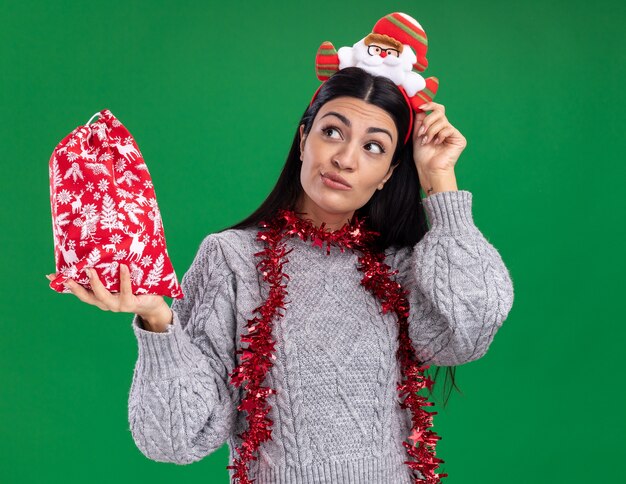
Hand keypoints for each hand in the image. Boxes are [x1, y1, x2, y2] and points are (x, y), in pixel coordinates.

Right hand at [45, 264, 166, 318]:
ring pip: (102, 296)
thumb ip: (108, 271)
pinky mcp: (130, 303)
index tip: (50, 275)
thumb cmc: (135, 288)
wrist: (153, 305)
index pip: (79, 291)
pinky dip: (124, 278)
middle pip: (87, 296)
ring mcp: (118, 305)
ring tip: (90, 269)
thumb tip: (98, 250)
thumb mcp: (118, 280)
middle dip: (76, 287)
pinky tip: (123, 266)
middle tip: (67, 276)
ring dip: (95, 283)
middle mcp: (106, 303)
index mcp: (100, 298)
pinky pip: (125, 290)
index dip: (66, 285)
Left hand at [412, 101, 466, 182]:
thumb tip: (420, 107)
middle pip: (439, 112)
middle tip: (422, 132)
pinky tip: (437, 143)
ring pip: (442, 121)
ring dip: (431, 131)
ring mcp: (453, 133)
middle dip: (428, 121)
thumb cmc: (423, 155)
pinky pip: (448, 129)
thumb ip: (420, 120)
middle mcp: (446, 128)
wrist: (428, 169)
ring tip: (427, 141)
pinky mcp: (459, 139)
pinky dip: (439, 135)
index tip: (420, 106)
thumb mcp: (418, 134)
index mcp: (437, 126)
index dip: (429, 105)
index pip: (437, 109)